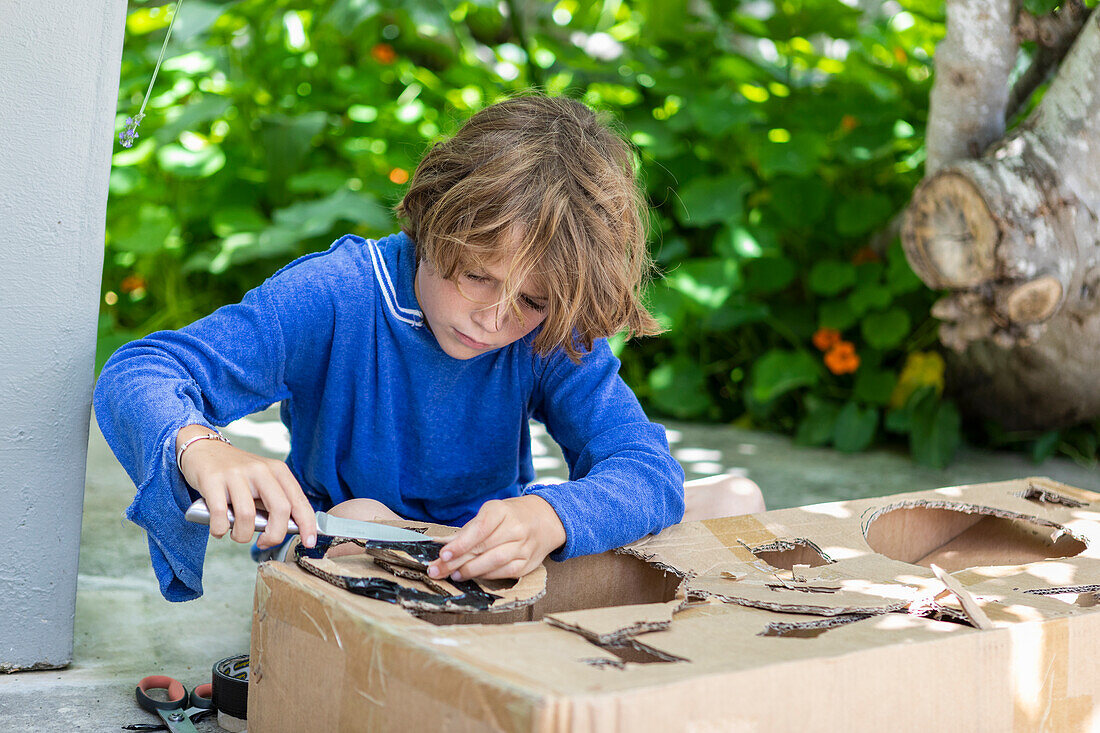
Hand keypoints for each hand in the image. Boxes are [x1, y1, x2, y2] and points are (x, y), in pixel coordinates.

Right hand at [176, 424, 316, 548]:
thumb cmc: (237, 473)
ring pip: (248, 517)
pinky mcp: (213, 480)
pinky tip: (219, 529)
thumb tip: (287, 530)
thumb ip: (275, 500)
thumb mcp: (263, 480)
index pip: (299, 501)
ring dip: (242, 535)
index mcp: (277, 470)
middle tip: (264, 543)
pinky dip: (220, 530)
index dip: (307, 524)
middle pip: (280, 510)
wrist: (204, 449)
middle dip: (275, 536)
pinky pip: (220, 516)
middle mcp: (260, 470)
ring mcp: (236, 474)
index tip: (309, 542)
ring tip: (237, 534)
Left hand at [427, 495, 565, 581]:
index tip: (443, 554)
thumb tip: (443, 545)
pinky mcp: (527, 563)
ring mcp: (523, 546)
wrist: (545, 519)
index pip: (480, 528)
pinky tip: (473, 576)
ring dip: (471, 571)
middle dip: (457, 561)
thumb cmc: (510, 516)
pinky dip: (486, 576)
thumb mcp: (490, 513)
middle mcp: (515, 528)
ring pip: (494, 562)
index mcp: (502, 511)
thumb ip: (468, 530)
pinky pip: (504, 572)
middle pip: (483, 547)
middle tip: (437, 570)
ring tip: (455, 574)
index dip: (460, 543)